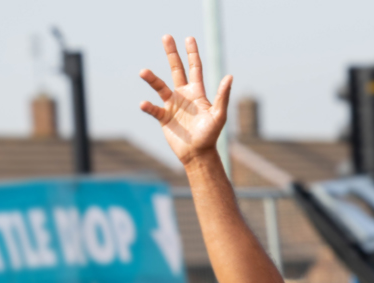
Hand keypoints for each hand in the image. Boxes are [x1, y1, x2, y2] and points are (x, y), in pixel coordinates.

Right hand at [139, 36, 231, 165]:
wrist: (198, 154)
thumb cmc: (210, 135)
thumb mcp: (218, 115)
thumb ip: (222, 96)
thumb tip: (230, 76)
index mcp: (196, 93)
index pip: (195, 69)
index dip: (192, 54)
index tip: (189, 38)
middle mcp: (183, 96)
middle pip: (176, 70)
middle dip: (172, 53)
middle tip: (166, 36)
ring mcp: (172, 105)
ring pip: (160, 86)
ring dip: (152, 79)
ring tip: (143, 72)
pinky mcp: (164, 117)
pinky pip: (153, 109)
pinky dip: (148, 106)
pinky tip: (143, 104)